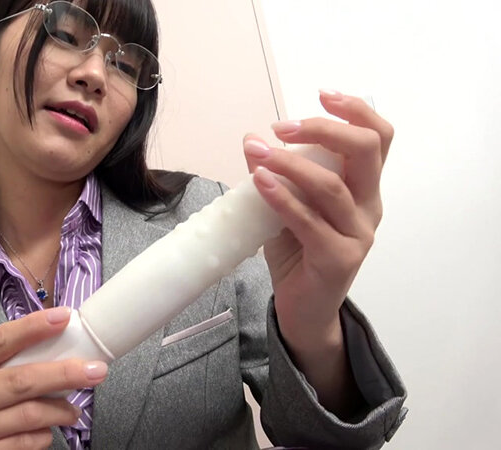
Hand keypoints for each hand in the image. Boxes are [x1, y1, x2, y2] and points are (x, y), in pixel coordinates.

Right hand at [0, 307, 107, 448]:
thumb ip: (7, 370)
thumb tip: (61, 349)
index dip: (32, 327)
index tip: (64, 317)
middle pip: (19, 379)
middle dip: (63, 373)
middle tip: (96, 371)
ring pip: (28, 414)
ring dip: (60, 411)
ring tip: (73, 412)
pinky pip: (24, 442)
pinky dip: (43, 436)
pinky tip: (45, 433)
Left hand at [242, 90, 392, 350]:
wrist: (304, 309)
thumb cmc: (298, 253)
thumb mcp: (287, 206)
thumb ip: (277, 176)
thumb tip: (252, 140)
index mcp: (364, 189)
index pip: (378, 139)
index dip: (356, 111)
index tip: (323, 95)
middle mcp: (369, 207)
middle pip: (365, 151)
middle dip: (324, 129)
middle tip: (282, 127)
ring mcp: (358, 234)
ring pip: (332, 185)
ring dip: (291, 163)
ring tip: (258, 152)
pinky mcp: (339, 259)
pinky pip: (310, 221)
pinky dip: (283, 197)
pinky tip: (260, 181)